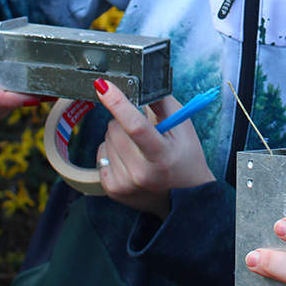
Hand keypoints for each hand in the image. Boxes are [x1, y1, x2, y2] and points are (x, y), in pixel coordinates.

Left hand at [94, 80, 214, 217]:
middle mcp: (140, 173)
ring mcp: (124, 184)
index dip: (118, 103)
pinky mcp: (112, 190)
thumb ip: (163, 104)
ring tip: (138, 148)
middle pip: (115, 129)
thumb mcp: (183, 129)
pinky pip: (100, 155)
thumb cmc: (186, 159)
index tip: (103, 86)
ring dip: (118, 136)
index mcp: (161, 156)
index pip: (136, 126)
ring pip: (106, 140)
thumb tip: (140, 85)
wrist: (184, 200)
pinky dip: (111, 151)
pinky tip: (128, 159)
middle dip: (124, 120)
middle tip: (141, 129)